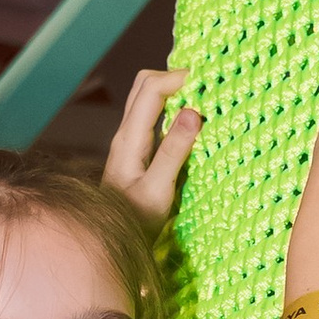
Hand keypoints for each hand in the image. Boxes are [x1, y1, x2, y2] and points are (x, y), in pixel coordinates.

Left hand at [102, 66, 202, 225]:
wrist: (111, 240)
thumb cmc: (135, 221)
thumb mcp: (158, 191)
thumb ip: (174, 152)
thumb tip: (193, 113)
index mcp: (129, 138)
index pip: (151, 89)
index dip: (178, 78)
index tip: (207, 82)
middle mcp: (126, 132)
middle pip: (145, 84)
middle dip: (174, 78)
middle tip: (203, 86)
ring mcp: (131, 139)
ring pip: (148, 98)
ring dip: (173, 91)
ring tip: (201, 98)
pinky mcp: (138, 149)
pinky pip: (154, 116)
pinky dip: (172, 108)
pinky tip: (190, 120)